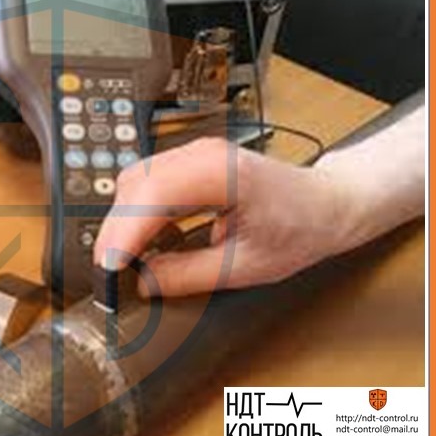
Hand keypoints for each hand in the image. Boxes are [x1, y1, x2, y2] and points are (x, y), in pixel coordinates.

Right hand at [93, 138, 355, 296]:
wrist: (326, 203)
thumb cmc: (301, 228)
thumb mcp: (247, 266)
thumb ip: (190, 275)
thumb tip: (145, 282)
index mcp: (224, 174)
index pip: (154, 195)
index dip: (123, 231)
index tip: (109, 267)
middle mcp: (204, 154)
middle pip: (136, 185)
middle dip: (115, 231)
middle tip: (111, 273)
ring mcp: (195, 153)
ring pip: (135, 181)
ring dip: (123, 221)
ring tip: (128, 260)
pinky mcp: (189, 162)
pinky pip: (147, 182)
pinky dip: (136, 212)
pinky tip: (144, 240)